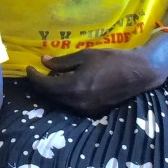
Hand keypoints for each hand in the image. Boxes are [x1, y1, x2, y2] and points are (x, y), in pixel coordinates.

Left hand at [26, 45, 167, 116]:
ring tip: (51, 76)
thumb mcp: (85, 56)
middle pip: (50, 97)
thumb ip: (62, 62)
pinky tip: (65, 83)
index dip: (33, 77)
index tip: (29, 68)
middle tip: (37, 72)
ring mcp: (86, 110)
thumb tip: (43, 62)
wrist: (138, 73)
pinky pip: (71, 104)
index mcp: (75, 87)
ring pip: (60, 102)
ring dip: (52, 91)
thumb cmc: (112, 60)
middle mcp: (78, 103)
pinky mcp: (93, 111)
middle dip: (41, 85)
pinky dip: (64, 95)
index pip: (45, 87)